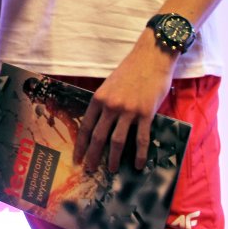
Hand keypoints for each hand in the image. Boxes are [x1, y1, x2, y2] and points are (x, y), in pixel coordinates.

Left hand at [74, 41, 176, 171]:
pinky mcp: (146, 114)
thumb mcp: (109, 85)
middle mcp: (111, 106)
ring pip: (118, 141)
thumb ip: (104, 103)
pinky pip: (141, 139)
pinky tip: (138, 165)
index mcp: (99, 98)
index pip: (86, 126)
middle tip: (90, 170)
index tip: (77, 158)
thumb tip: (100, 123)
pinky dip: (140, 154)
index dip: (81, 145)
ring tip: (112, 170)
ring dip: (114, 159)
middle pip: (99, 137)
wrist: (151, 58)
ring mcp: (128, 111)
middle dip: (93, 156)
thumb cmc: (130, 71)